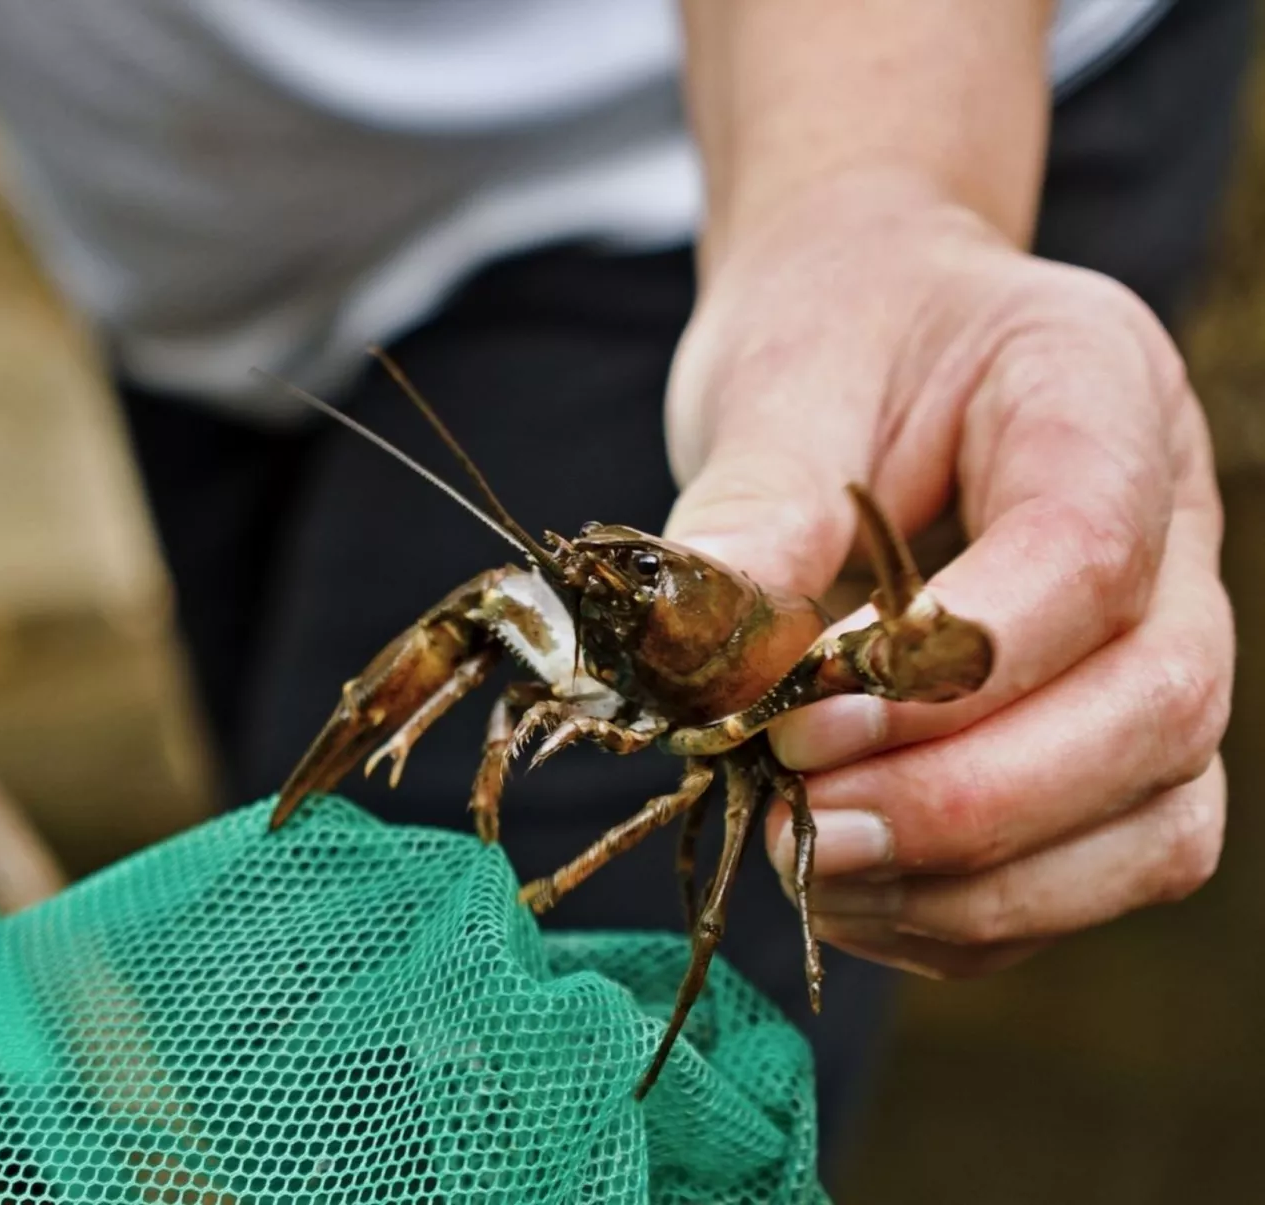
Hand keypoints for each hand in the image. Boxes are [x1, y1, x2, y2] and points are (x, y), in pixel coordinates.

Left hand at [663, 169, 1232, 978]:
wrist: (875, 334)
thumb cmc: (835, 337)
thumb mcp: (780, 381)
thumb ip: (755, 509)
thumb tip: (701, 668)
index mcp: (1100, 399)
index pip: (1085, 557)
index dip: (948, 673)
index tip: (793, 723)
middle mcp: (1172, 541)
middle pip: (1159, 713)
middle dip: (971, 803)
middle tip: (800, 823)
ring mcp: (1155, 656)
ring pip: (1154, 827)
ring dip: (977, 884)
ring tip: (810, 861)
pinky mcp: (1105, 750)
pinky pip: (1084, 879)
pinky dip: (964, 913)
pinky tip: (840, 881)